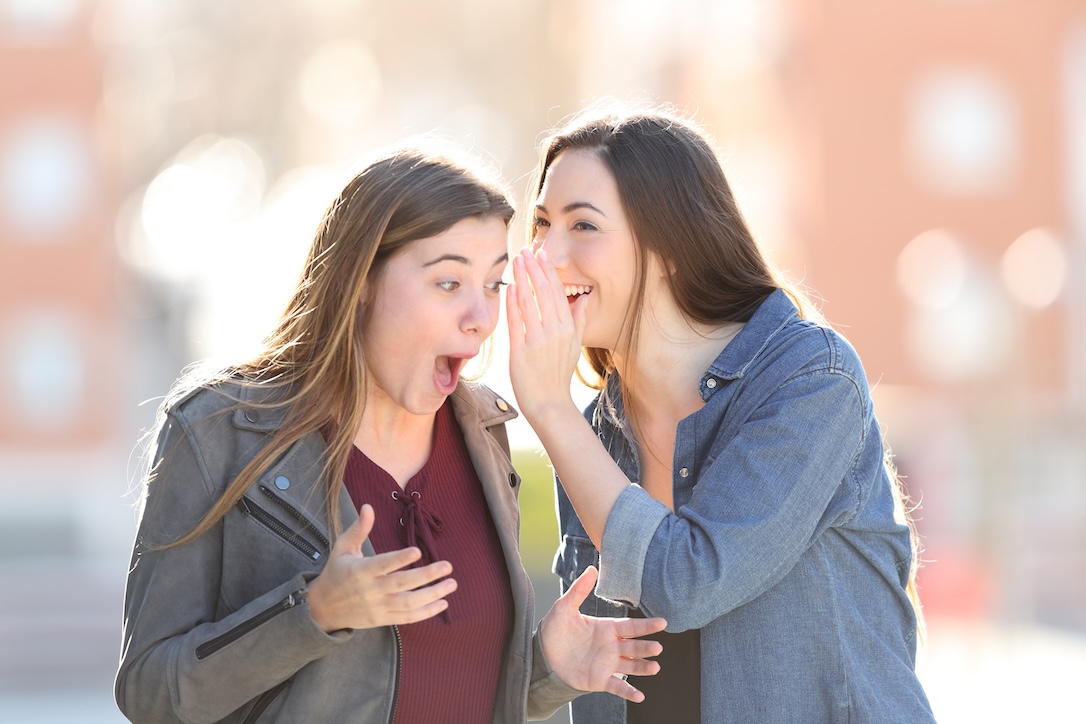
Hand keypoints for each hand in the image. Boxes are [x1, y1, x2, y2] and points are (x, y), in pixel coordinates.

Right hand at [306, 504, 455, 631]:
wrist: (323, 608)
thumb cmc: (337, 572)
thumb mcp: (343, 548)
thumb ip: (358, 529)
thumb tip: (368, 506)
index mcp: (360, 571)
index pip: (382, 564)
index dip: (400, 559)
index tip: (418, 551)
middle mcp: (370, 591)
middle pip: (401, 584)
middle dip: (427, 576)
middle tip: (447, 566)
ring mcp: (377, 607)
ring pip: (408, 603)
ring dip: (432, 595)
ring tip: (451, 584)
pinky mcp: (382, 620)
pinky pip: (407, 618)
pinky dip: (426, 613)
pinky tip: (442, 603)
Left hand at [506, 248, 587, 423]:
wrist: (549, 404)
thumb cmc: (559, 375)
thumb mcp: (575, 346)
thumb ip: (579, 320)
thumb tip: (583, 298)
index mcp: (568, 328)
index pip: (558, 292)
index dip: (548, 272)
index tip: (542, 255)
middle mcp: (554, 331)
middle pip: (544, 292)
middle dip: (534, 269)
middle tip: (526, 250)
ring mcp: (537, 341)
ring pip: (529, 302)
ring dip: (522, 279)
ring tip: (516, 262)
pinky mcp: (520, 351)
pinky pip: (515, 321)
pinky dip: (512, 303)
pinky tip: (508, 287)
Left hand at [539, 566, 665, 701]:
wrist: (543, 657)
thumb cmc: (555, 630)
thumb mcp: (564, 608)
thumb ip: (579, 590)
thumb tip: (592, 568)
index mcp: (607, 628)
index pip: (630, 626)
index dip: (646, 625)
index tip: (663, 622)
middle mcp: (611, 647)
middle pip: (634, 647)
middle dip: (646, 647)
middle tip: (658, 647)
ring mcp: (607, 664)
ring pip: (630, 666)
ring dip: (643, 667)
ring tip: (654, 668)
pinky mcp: (599, 680)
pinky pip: (617, 686)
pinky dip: (628, 692)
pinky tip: (639, 696)